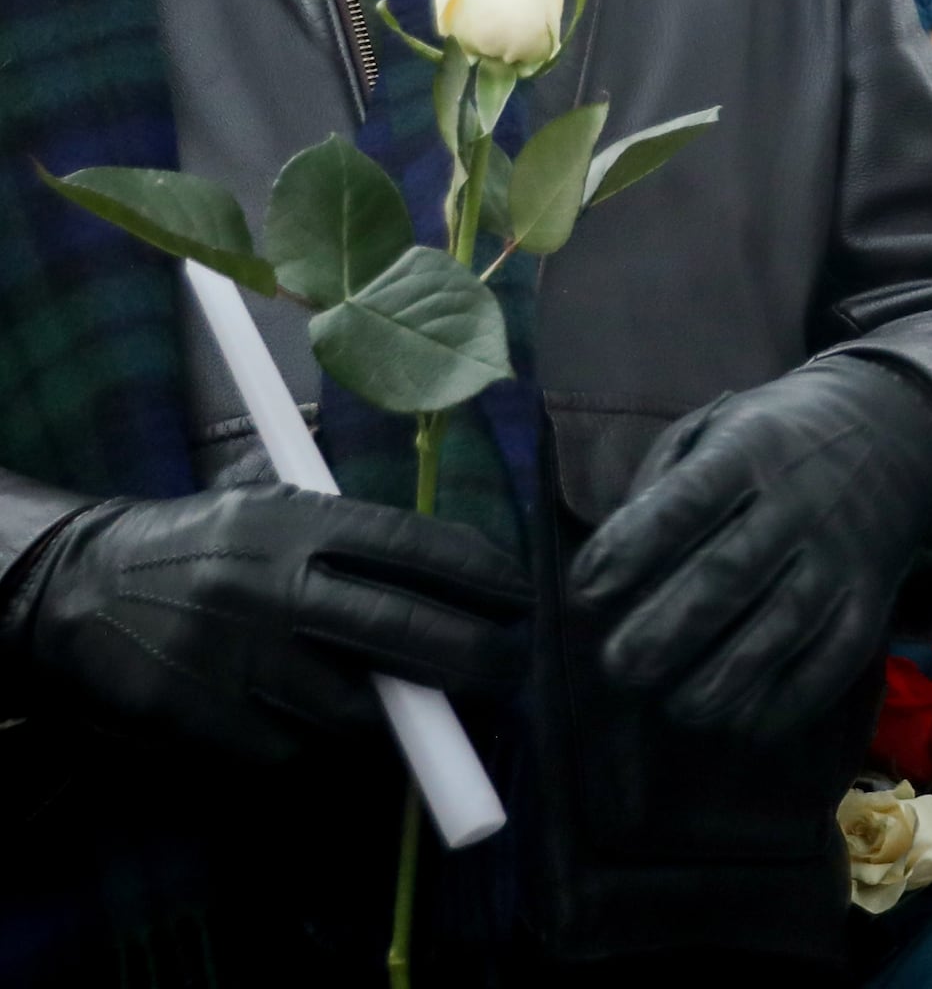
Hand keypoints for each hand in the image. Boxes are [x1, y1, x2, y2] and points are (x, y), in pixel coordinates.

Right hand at [0, 484, 526, 759]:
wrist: (75, 589)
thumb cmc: (201, 547)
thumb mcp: (275, 511)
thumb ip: (358, 542)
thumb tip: (467, 582)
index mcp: (296, 523)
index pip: (419, 548)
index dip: (486, 578)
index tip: (523, 599)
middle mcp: (270, 588)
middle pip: (407, 634)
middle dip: (480, 661)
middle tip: (510, 671)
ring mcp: (236, 659)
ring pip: (360, 710)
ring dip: (407, 719)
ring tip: (429, 709)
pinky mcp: (204, 721)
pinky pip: (298, 752)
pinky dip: (329, 748)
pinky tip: (339, 729)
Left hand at [569, 354, 931, 737]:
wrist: (895, 434)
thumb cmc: (774, 442)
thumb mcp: (713, 430)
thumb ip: (661, 491)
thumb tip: (613, 575)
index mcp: (750, 449)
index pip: (687, 502)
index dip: (633, 548)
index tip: (589, 592)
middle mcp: (800, 502)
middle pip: (729, 574)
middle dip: (667, 631)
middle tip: (620, 667)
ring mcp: (842, 554)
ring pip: (781, 626)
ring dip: (722, 679)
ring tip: (677, 705)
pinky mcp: (873, 599)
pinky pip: (835, 660)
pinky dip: (790, 701)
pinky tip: (745, 722)